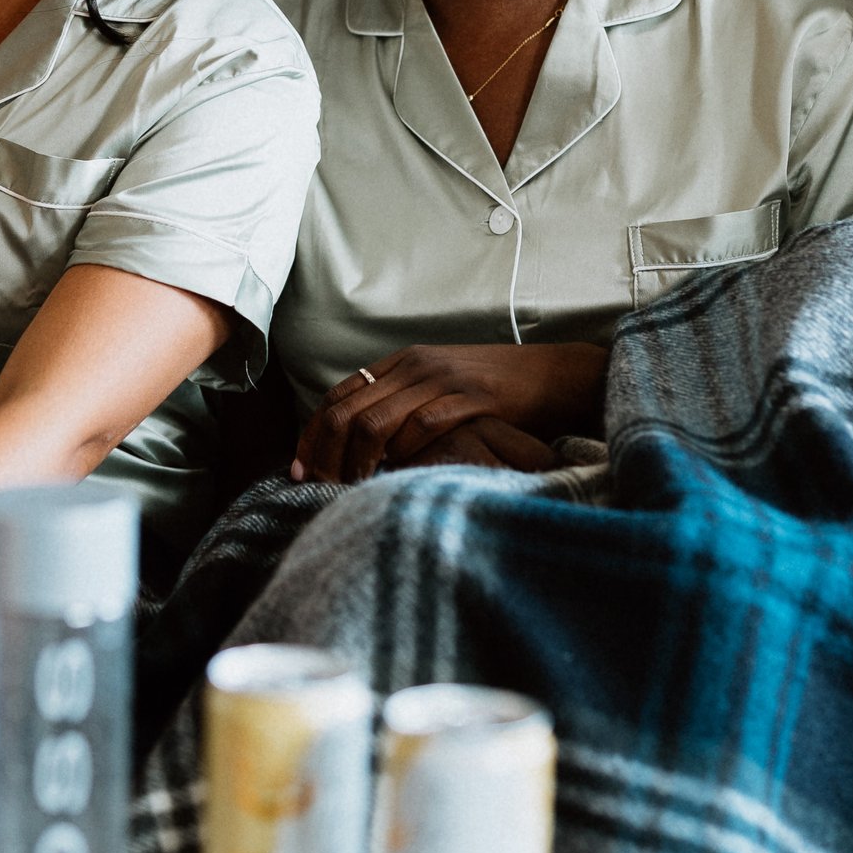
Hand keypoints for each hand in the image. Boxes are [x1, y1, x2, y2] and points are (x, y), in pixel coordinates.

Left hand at [291, 343, 604, 483]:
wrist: (553, 377)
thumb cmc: (497, 391)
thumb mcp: (441, 389)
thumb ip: (404, 405)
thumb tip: (363, 446)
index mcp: (403, 363)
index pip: (339, 395)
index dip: (313, 433)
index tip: (299, 468)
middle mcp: (415, 367)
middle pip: (347, 410)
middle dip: (325, 453)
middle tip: (316, 487)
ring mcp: (442, 381)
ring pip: (375, 420)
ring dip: (357, 461)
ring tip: (352, 489)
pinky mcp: (470, 399)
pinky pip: (422, 427)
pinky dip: (403, 454)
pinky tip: (399, 475)